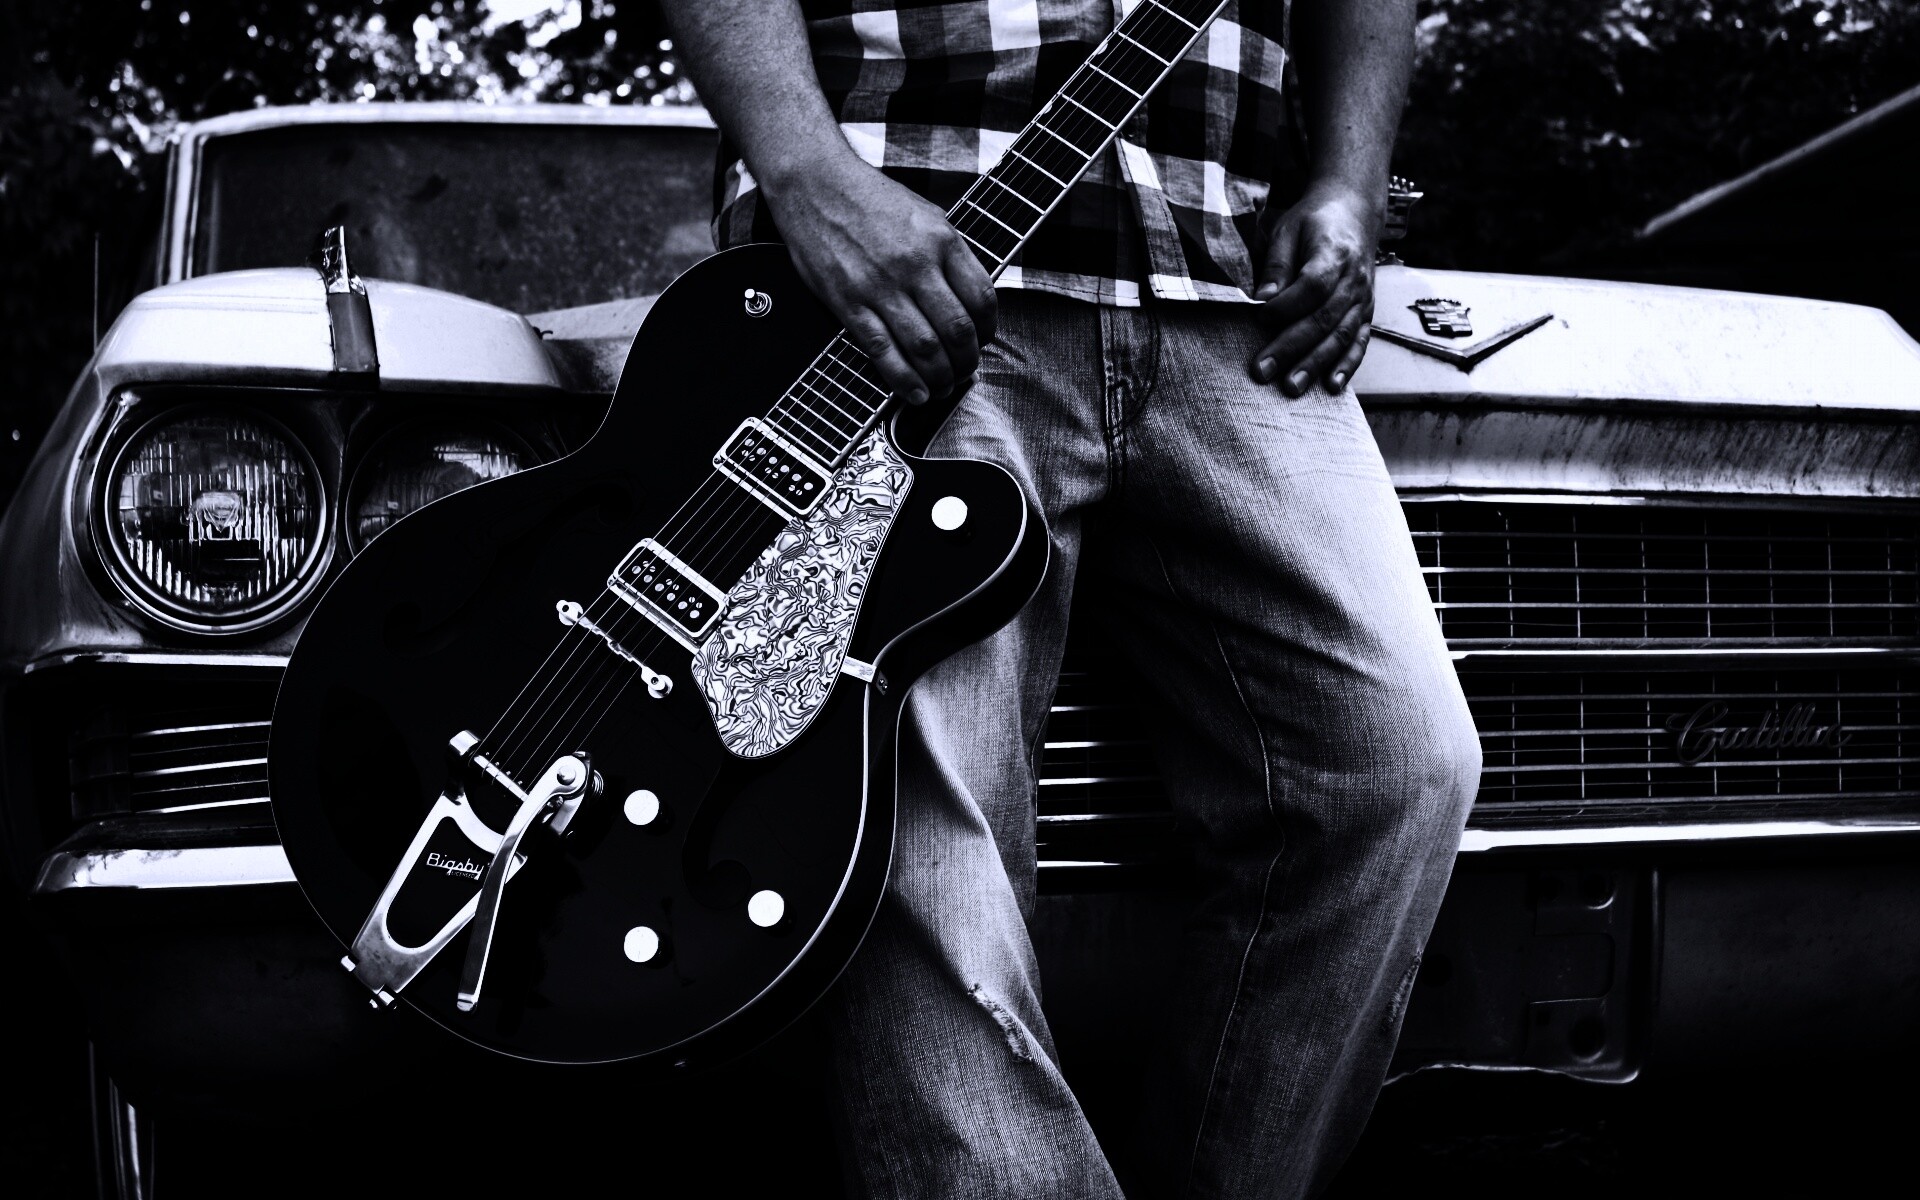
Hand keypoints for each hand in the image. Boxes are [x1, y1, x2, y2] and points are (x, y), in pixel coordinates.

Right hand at [761, 152, 996, 405]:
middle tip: (966, 370)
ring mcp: (880, 286)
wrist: (815, 184)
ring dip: (941, 376)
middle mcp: (914, 264)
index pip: (981, 298)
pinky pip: (882, 351)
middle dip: (967, 360)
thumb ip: (950, 254)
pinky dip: (904, 379)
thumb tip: (970, 298)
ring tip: (944, 386)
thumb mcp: (926, 214)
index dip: (989, 329)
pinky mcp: (848, 302)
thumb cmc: (870, 198)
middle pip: (957, 329)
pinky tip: (916, 393)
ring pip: (924, 347)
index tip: (983, 339)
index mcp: (940, 240)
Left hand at [1249, 181, 1381, 396]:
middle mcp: (1354, 280)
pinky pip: (1359, 343)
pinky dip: (1347, 366)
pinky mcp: (1366, 313)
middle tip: (1262, 371)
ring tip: (1290, 387)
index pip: (1312, 286)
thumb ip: (1277, 264)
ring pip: (1340, 336)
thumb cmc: (1314, 223)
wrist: (1354, 214)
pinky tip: (1331, 386)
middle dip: (1291, 348)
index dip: (1286, 305)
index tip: (1259, 317)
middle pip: (1323, 319)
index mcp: (1334, 254)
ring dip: (1315, 365)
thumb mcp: (1288, 230)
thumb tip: (1263, 297)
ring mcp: (1363, 299)